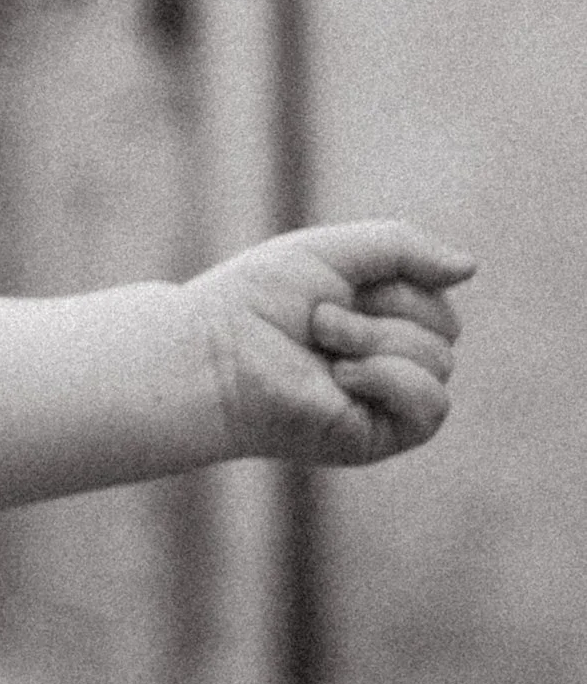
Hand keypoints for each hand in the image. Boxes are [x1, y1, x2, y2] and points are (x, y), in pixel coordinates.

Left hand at [188, 222, 472, 466]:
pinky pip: (432, 407)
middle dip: (382, 313)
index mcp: (382, 315)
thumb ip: (402, 249)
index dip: (393, 283)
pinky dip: (392, 380)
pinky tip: (343, 377)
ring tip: (321, 345)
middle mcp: (390, 359)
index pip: (436, 296)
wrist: (212, 351)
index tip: (331, 286)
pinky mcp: (380, 435)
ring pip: (440, 362)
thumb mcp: (334, 252)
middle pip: (446, 327)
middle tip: (318, 320)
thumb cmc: (258, 299)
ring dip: (374, 341)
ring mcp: (387, 400)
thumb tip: (471, 269)